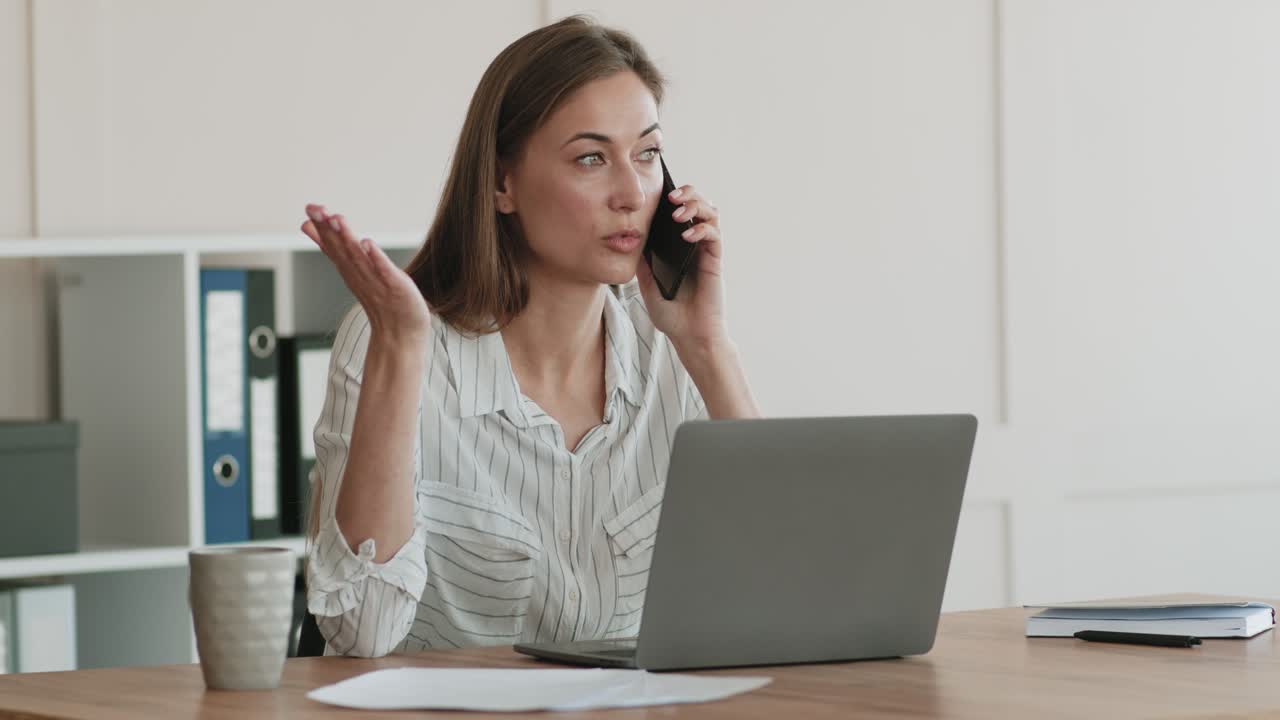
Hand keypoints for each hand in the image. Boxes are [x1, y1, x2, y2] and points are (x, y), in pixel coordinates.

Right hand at [300, 204, 430, 340]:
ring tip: (337, 219)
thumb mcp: (351, 268)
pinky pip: (384, 271)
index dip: (322, 227)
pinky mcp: (395, 287)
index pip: (333, 245)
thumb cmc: (378, 297)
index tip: (310, 208)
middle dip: (330, 229)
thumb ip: (331, 246)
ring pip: (359, 257)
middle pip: (342, 249)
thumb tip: (307, 225)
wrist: (400, 332)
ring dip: (348, 238)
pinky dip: (376, 258)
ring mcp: (377, 281)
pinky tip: (368, 243)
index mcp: (349, 269)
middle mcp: (359, 274)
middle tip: (318, 210)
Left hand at [636, 183, 728, 352]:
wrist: (689, 337)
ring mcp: (705, 251)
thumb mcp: (647, 284)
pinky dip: (701, 230)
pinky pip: (713, 235)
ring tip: (678, 212)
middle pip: (699, 204)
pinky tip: (687, 236)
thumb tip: (629, 238)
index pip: (679, 212)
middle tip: (672, 197)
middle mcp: (694, 245)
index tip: (657, 194)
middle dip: (688, 193)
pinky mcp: (715, 261)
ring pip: (711, 213)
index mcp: (677, 247)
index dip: (673, 198)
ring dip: (696, 205)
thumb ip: (643, 262)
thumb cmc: (671, 315)